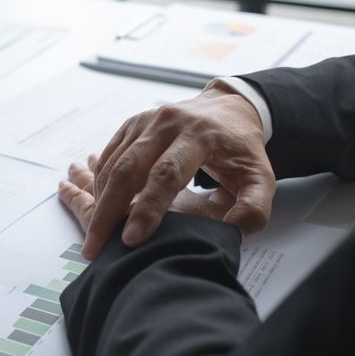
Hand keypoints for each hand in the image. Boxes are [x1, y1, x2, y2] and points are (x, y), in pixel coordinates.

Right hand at [78, 83, 275, 259]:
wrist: (228, 108)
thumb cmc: (242, 149)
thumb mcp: (261, 178)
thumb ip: (254, 209)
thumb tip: (230, 232)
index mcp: (199, 135)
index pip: (166, 174)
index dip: (148, 209)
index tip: (132, 240)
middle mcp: (167, 123)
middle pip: (128, 169)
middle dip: (109, 211)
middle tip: (95, 246)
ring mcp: (144, 122)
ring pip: (112, 164)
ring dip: (99, 203)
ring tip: (93, 237)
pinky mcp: (130, 125)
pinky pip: (108, 158)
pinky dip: (100, 187)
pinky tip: (99, 212)